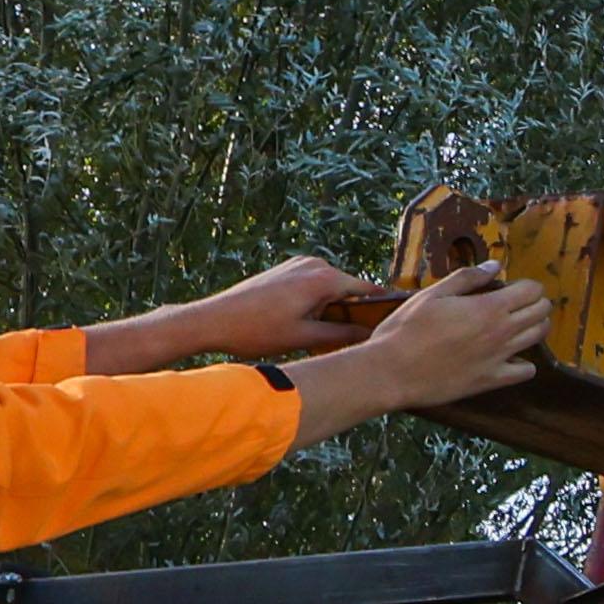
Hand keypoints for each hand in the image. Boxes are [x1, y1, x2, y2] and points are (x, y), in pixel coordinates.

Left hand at [113, 255, 382, 375]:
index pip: (367, 290)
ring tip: (328, 336)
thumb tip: (370, 334)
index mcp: (323, 278)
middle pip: (349, 289)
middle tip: (357, 339)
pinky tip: (308, 324)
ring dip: (333, 309)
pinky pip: (313, 285)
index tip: (390, 325)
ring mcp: (298, 264)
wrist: (213, 320)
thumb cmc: (256, 330)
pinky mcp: (285, 270)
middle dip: (353, 312)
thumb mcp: (304, 337)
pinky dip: (316, 302)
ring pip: (330, 288)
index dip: (380, 308)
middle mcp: (314, 264)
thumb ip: (341, 334)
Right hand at [289, 265, 552, 453]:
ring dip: (534, 328)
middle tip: (517, 304)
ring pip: (538, 338)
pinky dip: (524, 363)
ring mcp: (499, 358)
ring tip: (517, 325)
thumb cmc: (406, 329)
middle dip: (535, 303)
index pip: (532, 290)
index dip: (526, 285)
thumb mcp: (433, 294)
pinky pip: (526, 372)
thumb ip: (468, 278)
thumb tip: (494, 265)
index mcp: (489, 307)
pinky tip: (510, 357)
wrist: (391, 372)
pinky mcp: (491, 381)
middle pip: (541, 313)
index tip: (512, 287)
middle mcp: (502, 332)